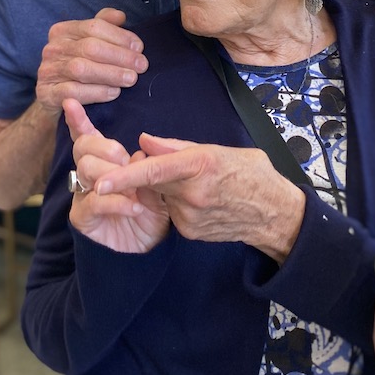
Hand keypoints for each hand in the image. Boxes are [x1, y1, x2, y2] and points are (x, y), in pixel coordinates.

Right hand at [35, 8, 148, 117]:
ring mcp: (48, 70)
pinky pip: (74, 91)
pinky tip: (114, 92)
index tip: (139, 47)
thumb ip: (104, 25)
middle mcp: (53, 48)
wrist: (53, 95)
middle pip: (90, 47)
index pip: (94, 27)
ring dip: (111, 74)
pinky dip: (97, 92)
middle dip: (120, 56)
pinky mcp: (48, 93)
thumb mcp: (87, 41)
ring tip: (131, 79)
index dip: (120, 36)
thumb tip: (121, 16)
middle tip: (141, 65)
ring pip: (82, 69)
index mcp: (63, 30)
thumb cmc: (76, 64)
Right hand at [63, 99, 168, 252]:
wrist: (148, 252)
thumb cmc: (151, 213)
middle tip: (125, 159)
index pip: (88, 136)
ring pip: (85, 169)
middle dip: (104, 147)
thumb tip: (138, 152)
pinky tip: (135, 207)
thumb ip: (148, 165)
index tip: (71, 103)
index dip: (78, 120)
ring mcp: (83, 196)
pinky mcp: (83, 218)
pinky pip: (93, 201)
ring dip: (112, 173)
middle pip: (82, 148)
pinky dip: (117, 201)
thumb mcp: (156, 184)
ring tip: (134, 187)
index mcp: (105, 162)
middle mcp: (89, 175)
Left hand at [94, 133, 304, 263]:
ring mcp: (191, 217)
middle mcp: (193, 193)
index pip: (155, 170)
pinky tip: (202, 201)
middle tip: (180, 166)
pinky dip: (179, 203)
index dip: (124, 176)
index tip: (100, 183)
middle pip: (154, 181)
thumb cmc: (251, 173)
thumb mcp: (218, 149)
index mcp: (201, 165)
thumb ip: (176, 146)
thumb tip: (144, 142)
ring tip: (202, 185)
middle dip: (153, 173)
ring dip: (170, 189)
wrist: (274, 214)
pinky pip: (172, 212)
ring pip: (163, 196)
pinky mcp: (190, 233)